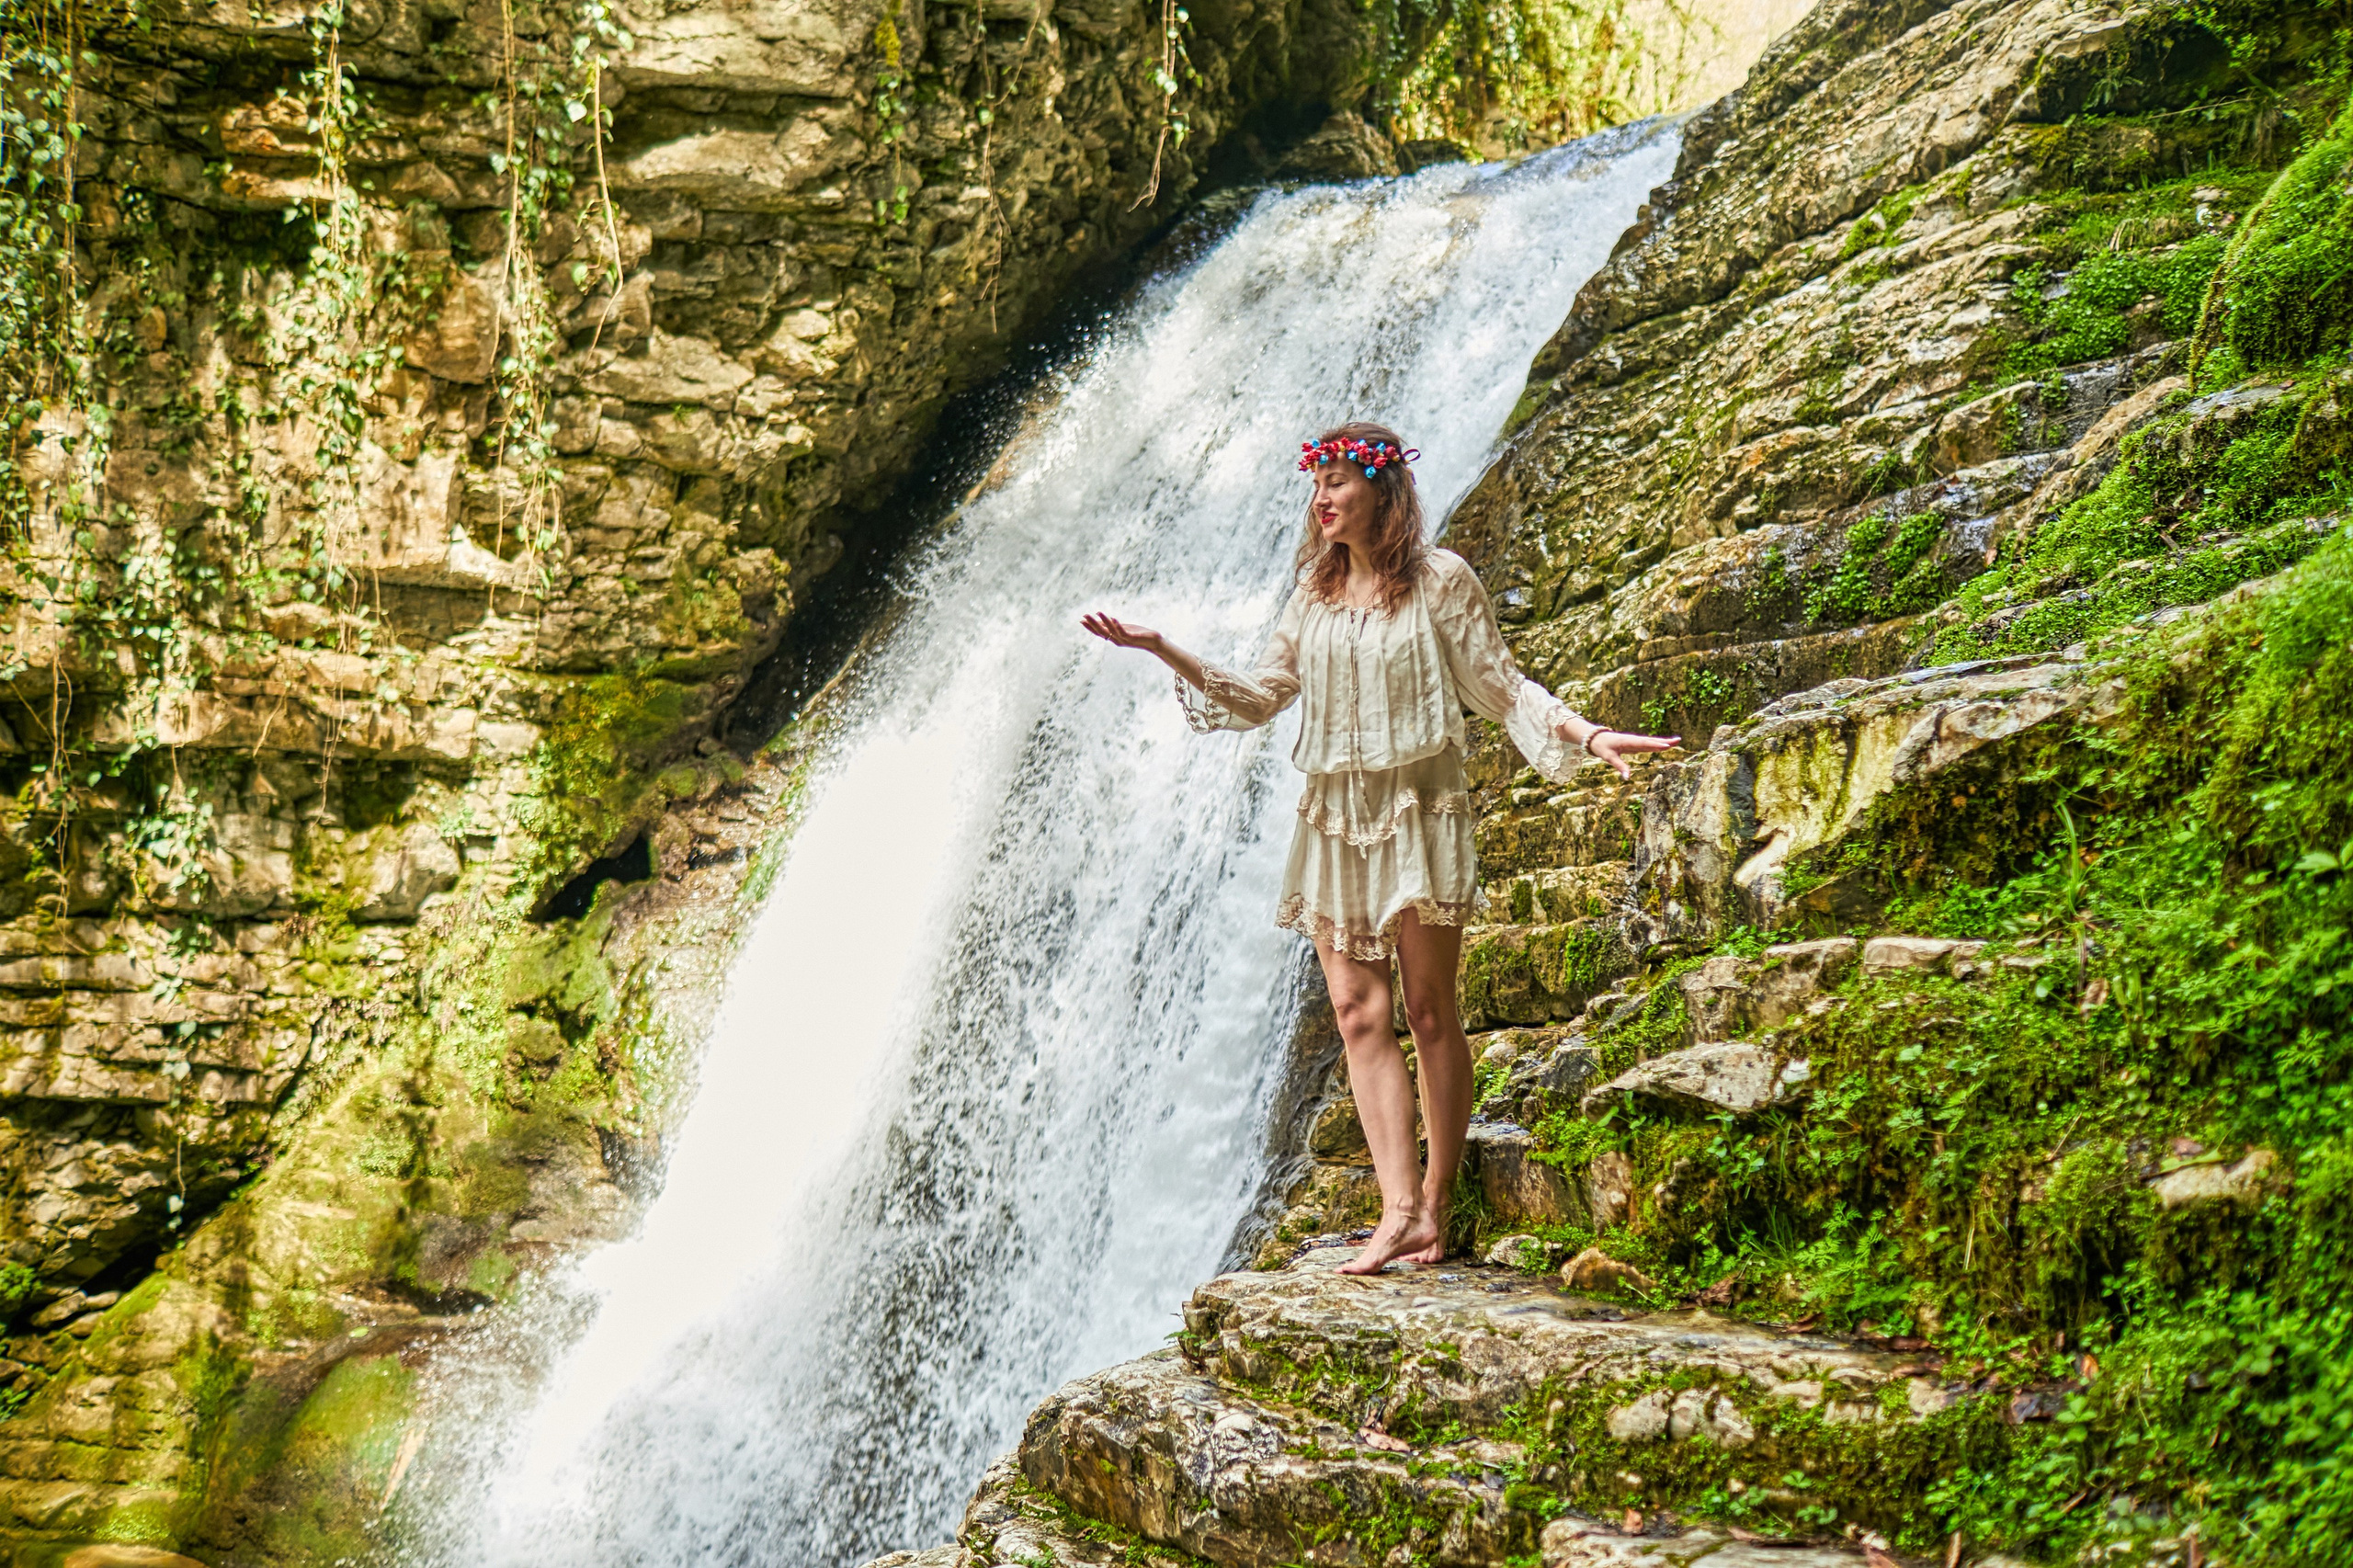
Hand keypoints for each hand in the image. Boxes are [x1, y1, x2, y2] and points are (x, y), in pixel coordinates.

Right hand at [1081, 612, 1163, 652]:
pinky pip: (1122, 632)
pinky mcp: (1132, 638)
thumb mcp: (1123, 628)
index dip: (1090, 627)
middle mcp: (1117, 640)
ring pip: (1111, 631)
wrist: (1153, 641)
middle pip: (1102, 632)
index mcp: (1114, 638)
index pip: (1099, 633)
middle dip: (1092, 624)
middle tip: (1084, 616)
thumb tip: (1100, 620)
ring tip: (1097, 612)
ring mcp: (1124, 639)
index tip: (1081, 620)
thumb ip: (1112, 626)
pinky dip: (1117, 625)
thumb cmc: (1138, 634)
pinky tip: (1113, 618)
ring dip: (1104, 621)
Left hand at [1557, 719, 1678, 778]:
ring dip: (1664, 742)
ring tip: (1676, 742)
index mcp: (1629, 742)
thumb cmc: (1602, 747)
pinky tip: (1664, 746)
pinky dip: (1657, 744)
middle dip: (1665, 741)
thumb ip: (1620, 766)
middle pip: (1652, 741)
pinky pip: (1648, 744)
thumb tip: (1627, 778)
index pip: (1644, 744)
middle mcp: (1634, 740)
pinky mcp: (1635, 744)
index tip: (1667, 746)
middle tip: (1678, 740)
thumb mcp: (1609, 757)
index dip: (1655, 745)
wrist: (1596, 738)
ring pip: (1652, 742)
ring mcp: (1635, 741)